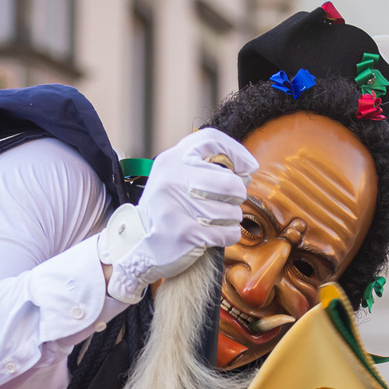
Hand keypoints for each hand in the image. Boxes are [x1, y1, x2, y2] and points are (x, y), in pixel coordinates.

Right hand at [104, 129, 257, 302]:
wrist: (139, 247)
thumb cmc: (168, 209)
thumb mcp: (175, 177)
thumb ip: (203, 165)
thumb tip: (246, 169)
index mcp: (170, 160)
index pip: (211, 141)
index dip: (237, 152)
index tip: (248, 168)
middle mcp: (171, 180)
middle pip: (229, 181)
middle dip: (237, 195)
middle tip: (232, 201)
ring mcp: (177, 206)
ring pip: (230, 211)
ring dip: (232, 218)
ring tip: (218, 220)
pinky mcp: (186, 232)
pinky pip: (227, 232)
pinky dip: (229, 235)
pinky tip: (218, 234)